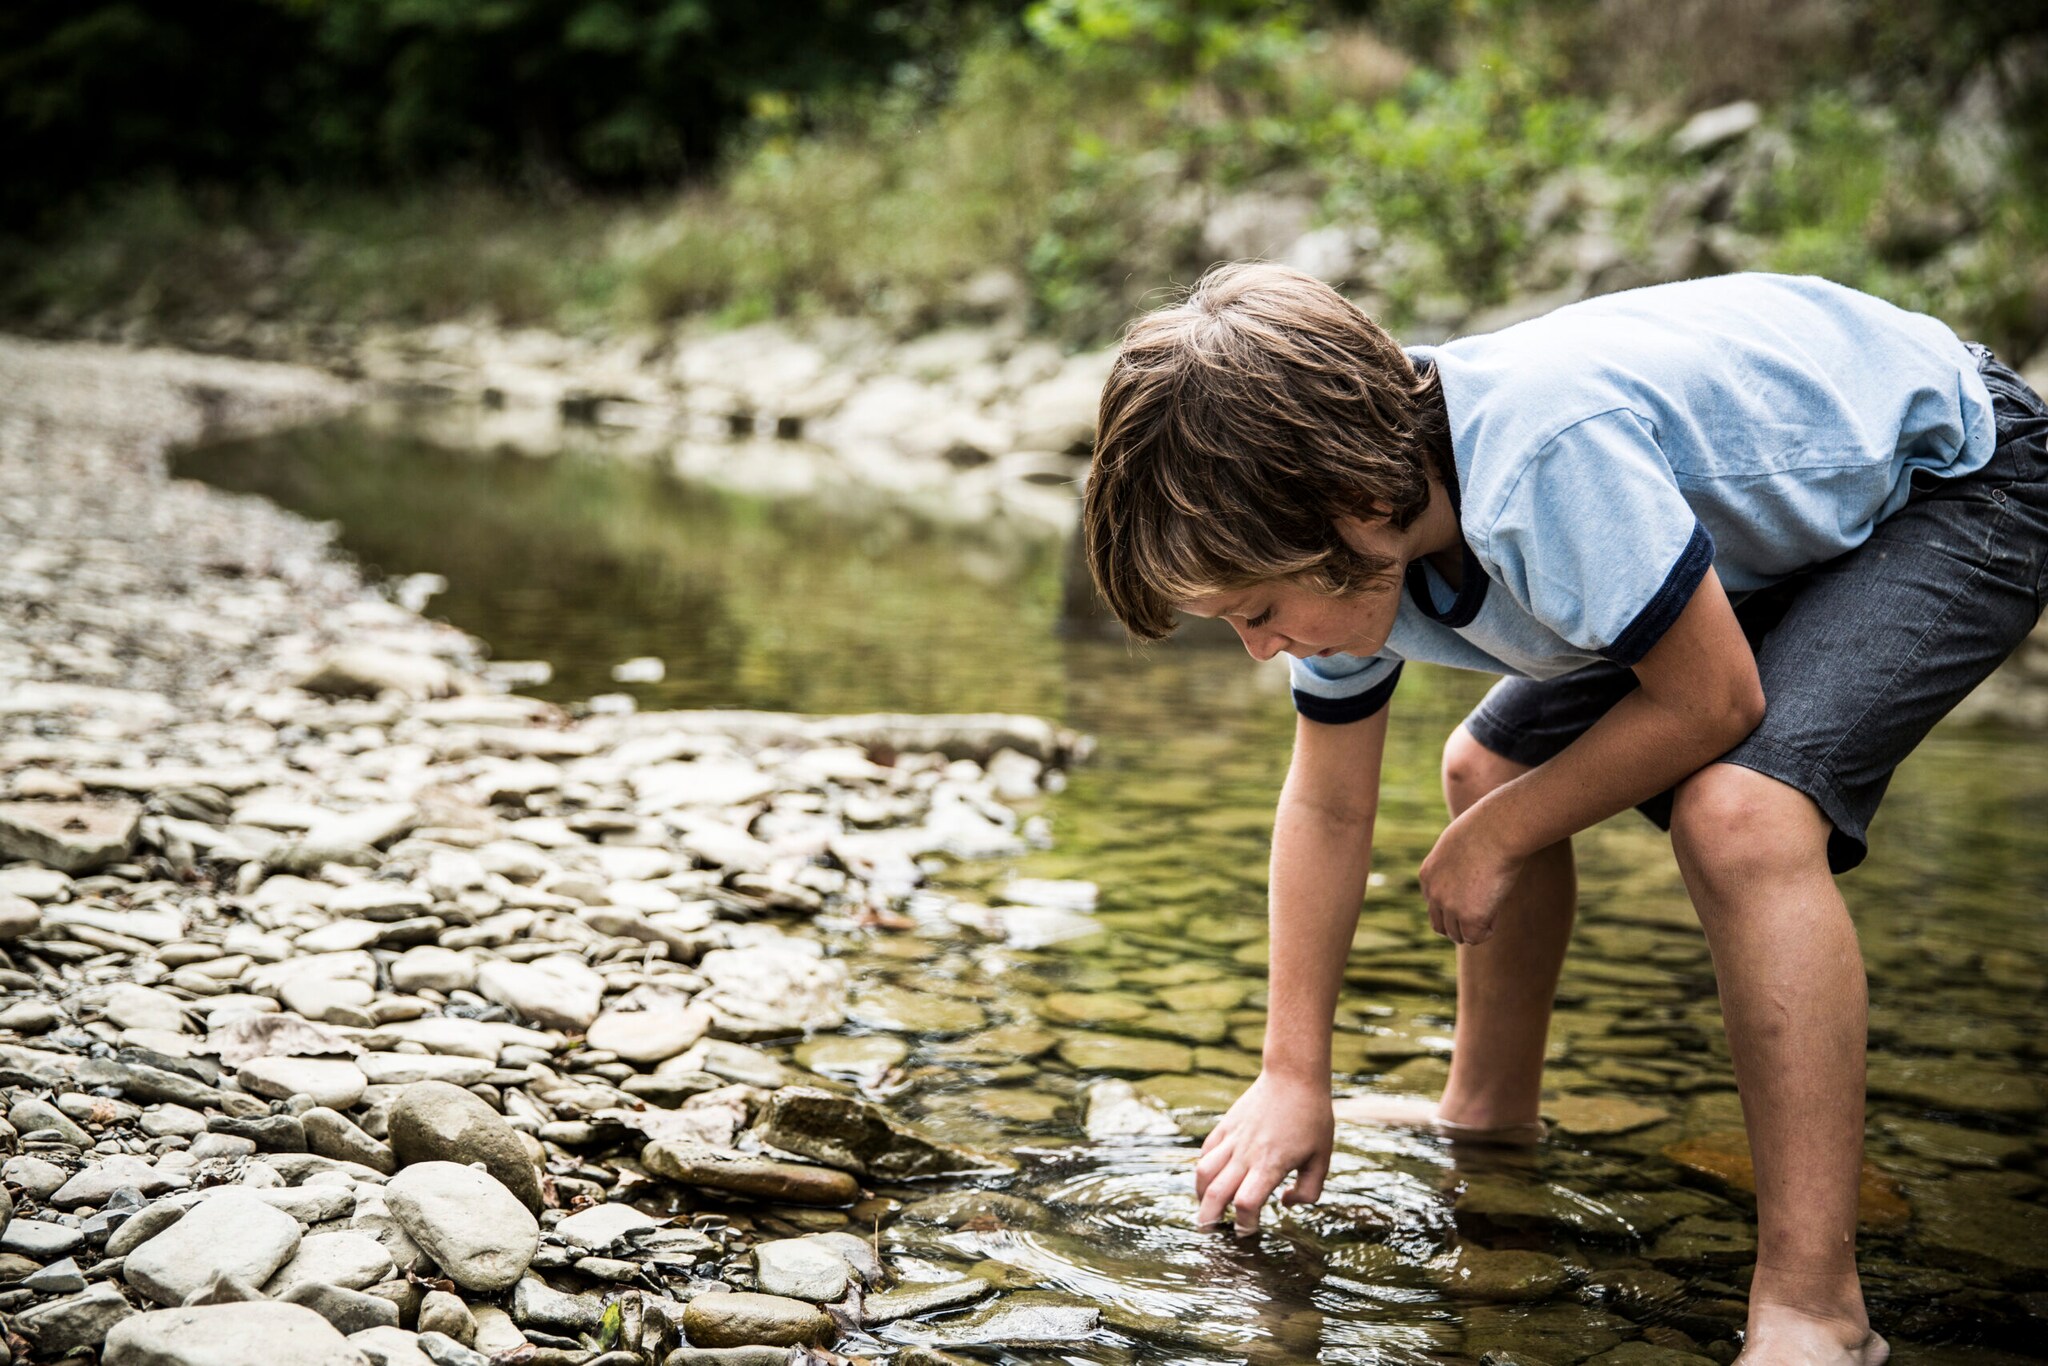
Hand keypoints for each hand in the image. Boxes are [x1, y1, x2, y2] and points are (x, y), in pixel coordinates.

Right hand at [1194, 1071, 1333, 1232]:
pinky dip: (1203, 1170)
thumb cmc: (1313, 1118)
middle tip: (1210, 1233)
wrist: (1294, 1077)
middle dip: (1210, 1219)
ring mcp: (1233, 1139)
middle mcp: (1246, 1154)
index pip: (1246, 1204)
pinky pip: (1206, 1152)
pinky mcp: (1226, 1126)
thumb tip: (1285, 1204)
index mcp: (1271, 1165)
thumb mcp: (1322, 1159)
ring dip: (1200, 1196)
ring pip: (1204, 1173)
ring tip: (1206, 1208)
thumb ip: (1308, 1190)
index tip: (1248, 1231)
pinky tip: (1209, 1180)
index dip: (1244, 1225)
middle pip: (1216, 1194)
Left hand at [1418, 806, 1524, 944]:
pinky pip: (1476, 937)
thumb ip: (1458, 862)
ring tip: (1493, 906)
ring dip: (1474, 928)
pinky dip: (1488, 929)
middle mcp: (1434, 893)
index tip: (1474, 894)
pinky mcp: (1470, 917)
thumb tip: (1470, 876)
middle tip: (1483, 911)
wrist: (1496, 830)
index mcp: (1428, 875)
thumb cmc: (1486, 828)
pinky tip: (1498, 911)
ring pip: (1457, 935)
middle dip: (1459, 924)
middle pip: (1440, 925)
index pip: (1434, 904)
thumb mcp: (1461, 843)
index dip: (1455, 904)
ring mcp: (1450, 906)